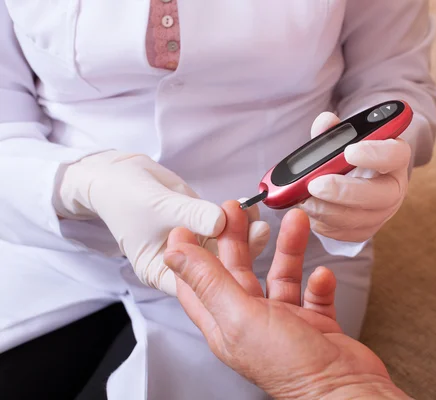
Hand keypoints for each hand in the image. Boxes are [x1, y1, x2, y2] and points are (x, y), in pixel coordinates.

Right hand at [53, 150, 269, 295]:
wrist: (122, 176)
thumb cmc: (126, 196)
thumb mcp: (158, 206)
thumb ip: (191, 215)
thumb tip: (221, 222)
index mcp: (162, 272)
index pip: (193, 283)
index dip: (218, 274)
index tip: (240, 257)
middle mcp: (182, 265)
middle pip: (215, 265)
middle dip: (240, 250)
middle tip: (259, 232)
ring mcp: (196, 246)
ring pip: (226, 246)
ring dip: (243, 232)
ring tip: (257, 218)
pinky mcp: (206, 228)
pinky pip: (226, 227)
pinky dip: (239, 218)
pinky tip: (251, 208)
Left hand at [164, 201, 410, 399]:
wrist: (346, 391)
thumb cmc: (292, 367)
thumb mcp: (241, 317)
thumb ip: (210, 282)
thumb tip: (176, 255)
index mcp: (226, 326)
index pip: (197, 284)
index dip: (189, 254)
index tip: (188, 223)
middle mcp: (253, 323)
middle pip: (240, 272)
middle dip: (238, 239)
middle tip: (239, 209)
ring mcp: (286, 323)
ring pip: (282, 276)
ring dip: (289, 249)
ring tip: (296, 221)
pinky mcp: (315, 324)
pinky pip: (314, 293)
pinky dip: (319, 281)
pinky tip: (323, 274)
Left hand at [299, 112, 410, 241]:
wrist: (356, 179)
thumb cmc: (350, 155)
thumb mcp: (344, 139)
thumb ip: (333, 131)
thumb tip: (325, 122)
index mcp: (395, 157)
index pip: (395, 155)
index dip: (374, 154)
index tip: (349, 151)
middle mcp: (394, 188)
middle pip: (379, 196)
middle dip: (344, 192)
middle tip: (315, 184)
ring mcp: (382, 213)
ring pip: (359, 219)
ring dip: (328, 210)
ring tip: (304, 200)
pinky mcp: (366, 230)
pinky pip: (346, 234)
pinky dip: (324, 224)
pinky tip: (309, 212)